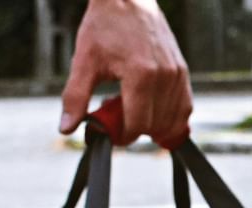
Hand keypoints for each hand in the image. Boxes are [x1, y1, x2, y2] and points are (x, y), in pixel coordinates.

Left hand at [59, 0, 192, 146]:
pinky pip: (185, 108)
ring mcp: (177, 74)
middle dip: (135, 130)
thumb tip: (67, 128)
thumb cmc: (104, 26)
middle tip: (117, 116)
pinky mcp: (183, 72)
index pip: (137, 125)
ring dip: (153, 126)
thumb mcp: (84, 61)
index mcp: (140, 74)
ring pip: (172, 121)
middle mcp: (164, 76)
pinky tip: (153, 112)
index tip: (110, 132)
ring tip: (133, 111)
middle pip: (154, 126)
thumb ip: (75, 97)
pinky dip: (170, 118)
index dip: (122, 136)